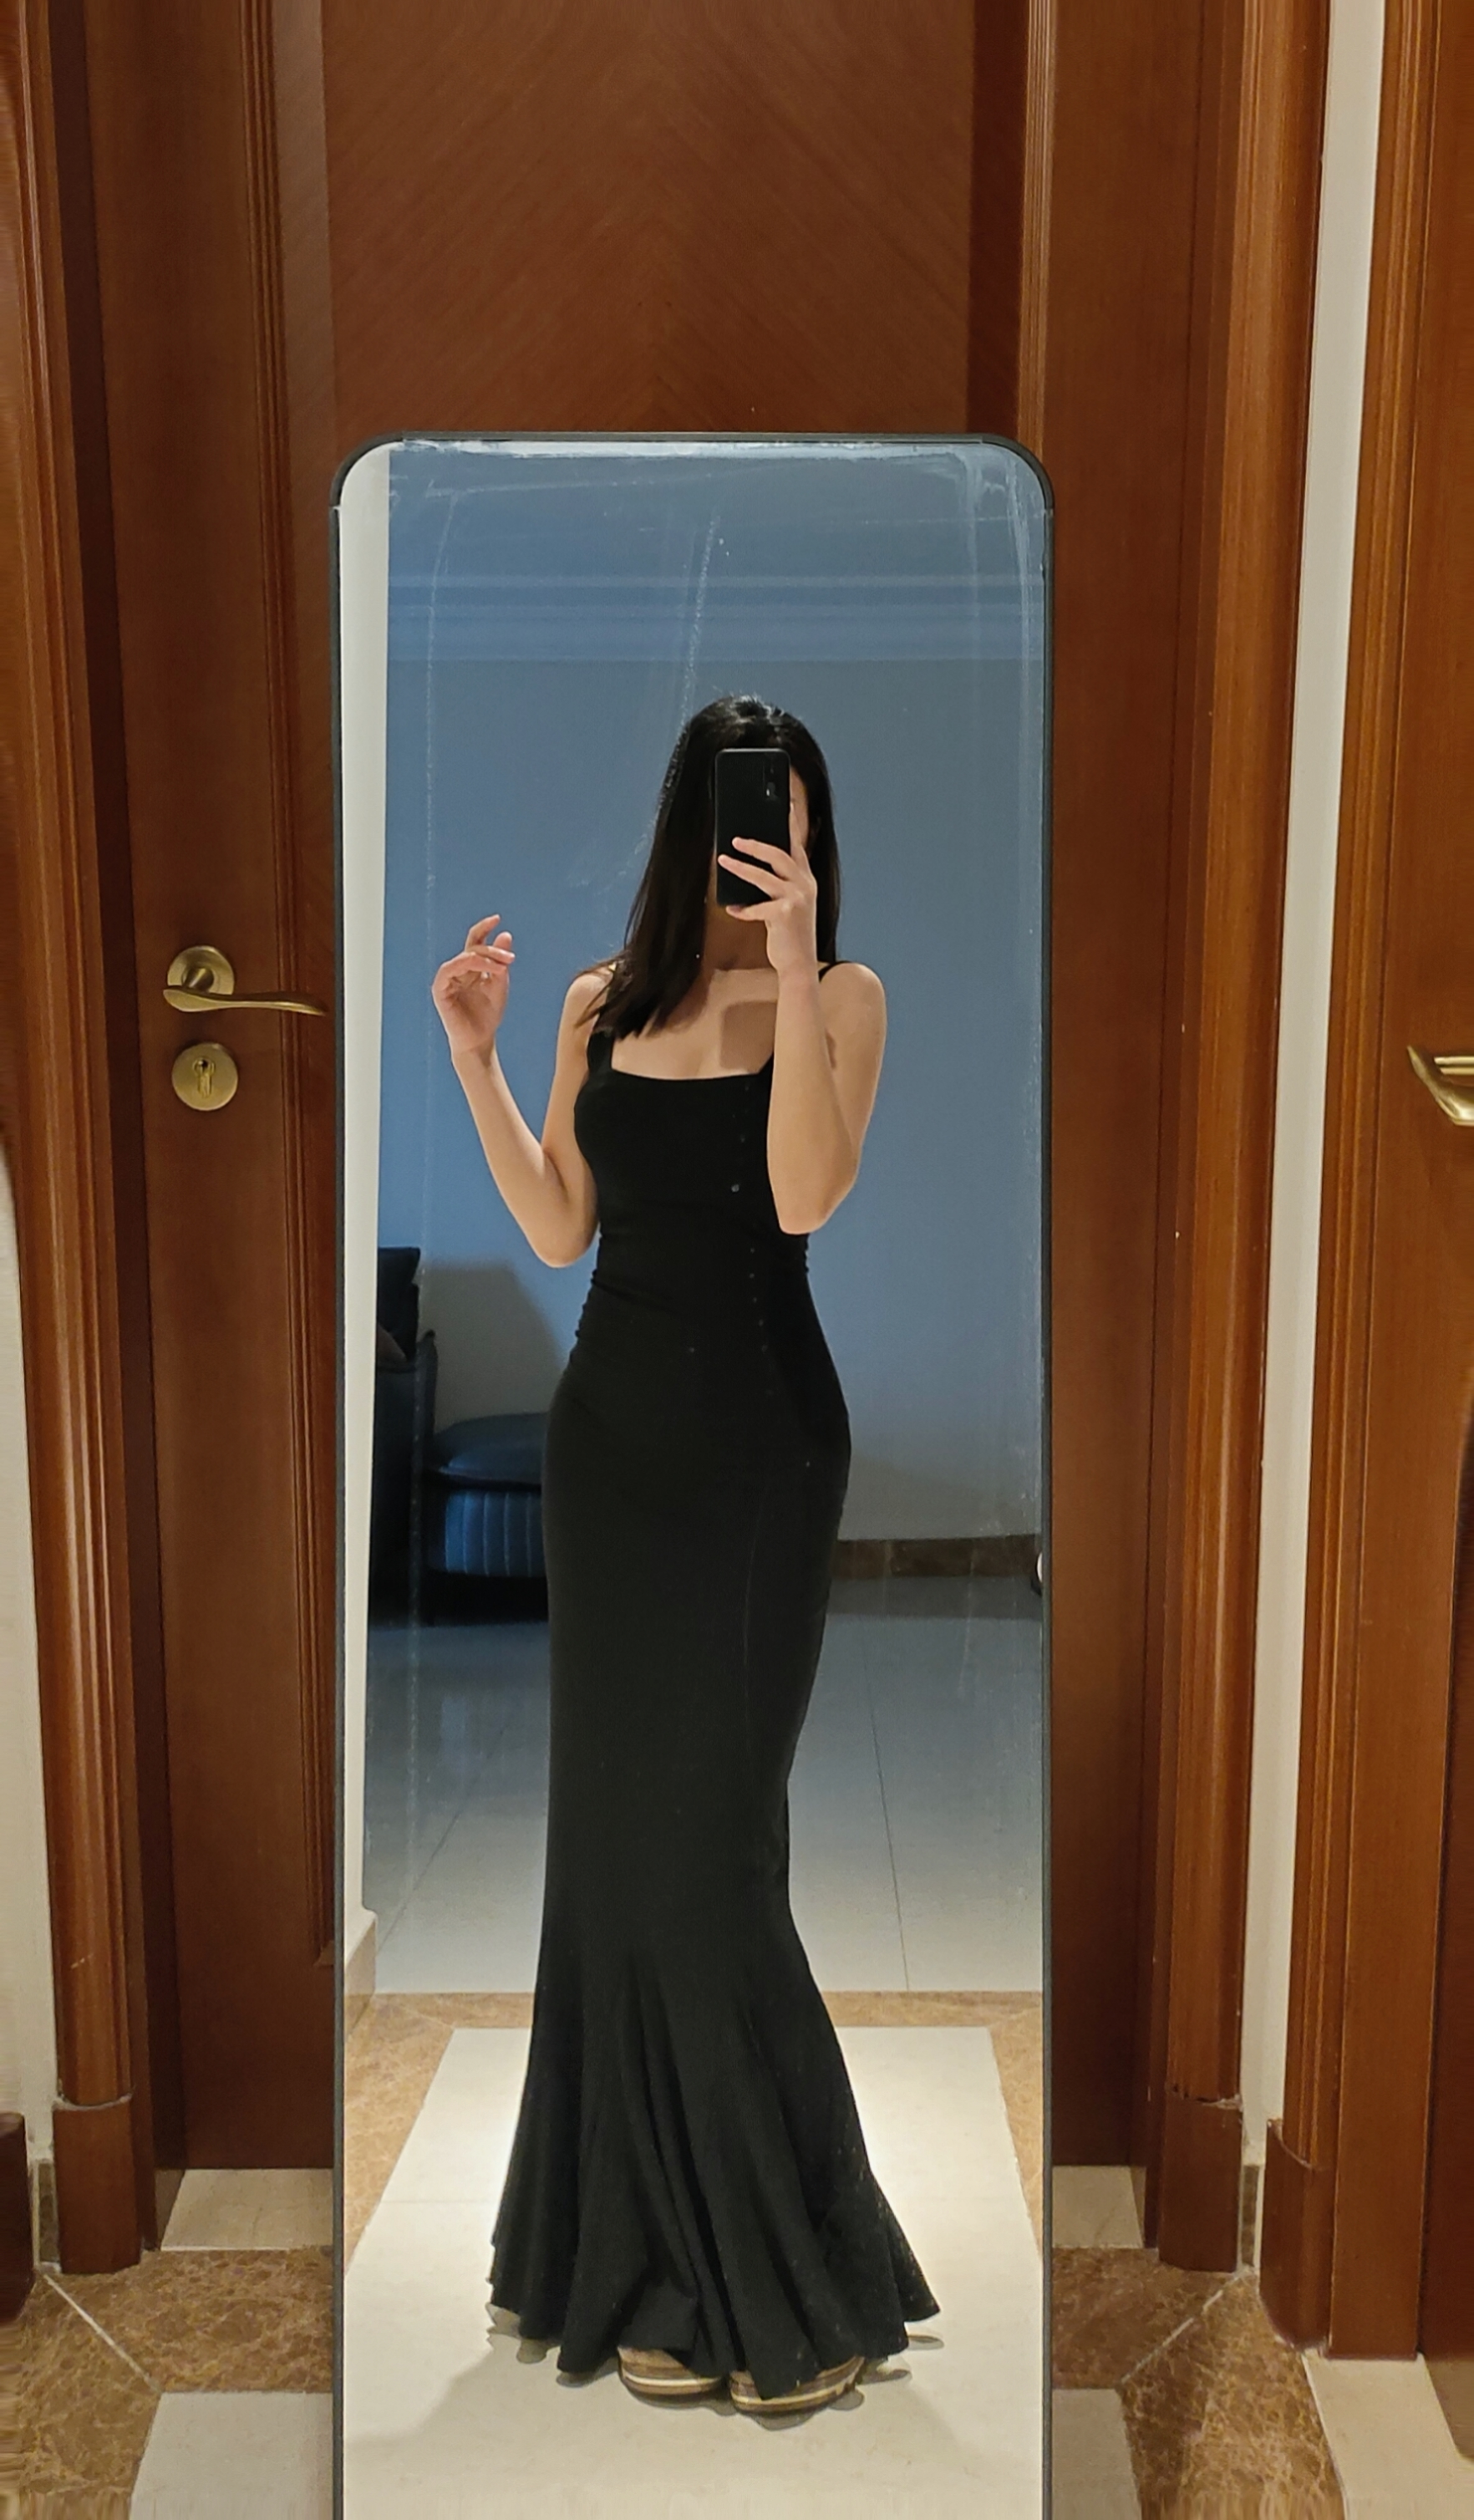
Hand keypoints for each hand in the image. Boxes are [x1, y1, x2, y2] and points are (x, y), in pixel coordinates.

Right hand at [431, 915, 515, 1060]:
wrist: (479, 1040)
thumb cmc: (488, 1016)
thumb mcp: (500, 985)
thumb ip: (500, 962)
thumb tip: (505, 934)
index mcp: (471, 968)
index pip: (475, 942)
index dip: (484, 928)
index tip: (497, 918)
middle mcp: (457, 970)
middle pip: (473, 948)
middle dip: (492, 950)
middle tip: (509, 957)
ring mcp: (447, 979)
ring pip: (463, 958)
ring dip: (482, 958)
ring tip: (500, 966)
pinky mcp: (440, 989)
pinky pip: (449, 970)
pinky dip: (466, 966)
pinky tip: (483, 969)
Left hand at [716, 836, 819, 977]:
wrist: (798, 964)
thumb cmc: (790, 934)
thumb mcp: (790, 905)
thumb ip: (780, 885)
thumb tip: (754, 869)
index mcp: (807, 880)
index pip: (797, 846)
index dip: (791, 825)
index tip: (784, 806)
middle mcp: (805, 886)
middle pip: (779, 855)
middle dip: (755, 845)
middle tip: (735, 839)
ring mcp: (796, 899)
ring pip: (763, 876)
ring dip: (740, 868)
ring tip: (723, 861)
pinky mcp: (784, 915)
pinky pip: (756, 907)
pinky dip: (742, 909)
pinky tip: (732, 909)